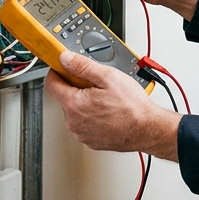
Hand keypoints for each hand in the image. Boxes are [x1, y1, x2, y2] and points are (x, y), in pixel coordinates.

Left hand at [45, 51, 180, 160]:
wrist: (147, 129)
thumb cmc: (132, 107)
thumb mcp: (109, 77)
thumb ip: (83, 66)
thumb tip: (66, 59)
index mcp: (74, 104)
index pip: (51, 83)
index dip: (58, 71)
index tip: (64, 67)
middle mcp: (73, 121)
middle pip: (65, 97)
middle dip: (77, 88)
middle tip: (97, 85)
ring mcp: (81, 133)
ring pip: (76, 111)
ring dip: (86, 103)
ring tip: (107, 100)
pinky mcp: (90, 140)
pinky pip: (85, 124)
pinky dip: (93, 117)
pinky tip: (108, 112)